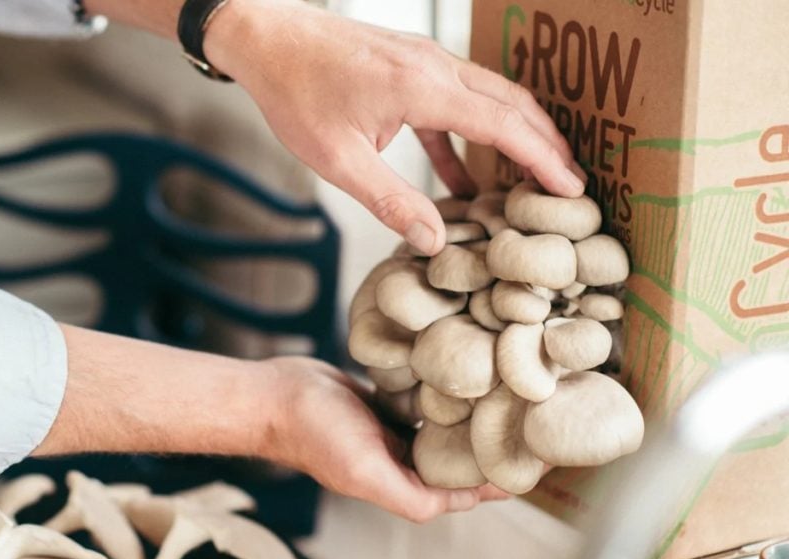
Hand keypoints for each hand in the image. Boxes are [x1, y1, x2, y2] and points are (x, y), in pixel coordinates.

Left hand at [206, 0, 585, 255]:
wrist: (265, 38)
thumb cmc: (294, 93)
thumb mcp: (337, 160)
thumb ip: (389, 201)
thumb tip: (433, 241)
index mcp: (421, 87)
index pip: (503, 124)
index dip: (542, 158)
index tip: (571, 187)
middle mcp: (434, 66)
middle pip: (511, 103)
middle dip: (546, 145)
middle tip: (571, 184)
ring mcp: (425, 61)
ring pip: (490, 98)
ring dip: (515, 136)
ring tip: (533, 180)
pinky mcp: (410, 67)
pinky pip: (456, 102)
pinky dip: (469, 138)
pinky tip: (465, 180)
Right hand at [258, 357, 508, 521]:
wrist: (272, 395)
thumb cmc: (312, 433)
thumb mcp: (362, 471)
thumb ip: (407, 496)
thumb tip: (459, 506)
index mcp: (401, 484)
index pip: (461, 490)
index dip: (496, 479)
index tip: (531, 460)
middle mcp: (400, 461)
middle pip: (458, 459)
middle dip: (491, 445)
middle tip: (528, 422)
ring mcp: (392, 431)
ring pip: (444, 427)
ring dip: (471, 415)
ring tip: (507, 397)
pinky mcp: (384, 402)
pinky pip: (423, 399)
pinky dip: (444, 391)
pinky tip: (465, 375)